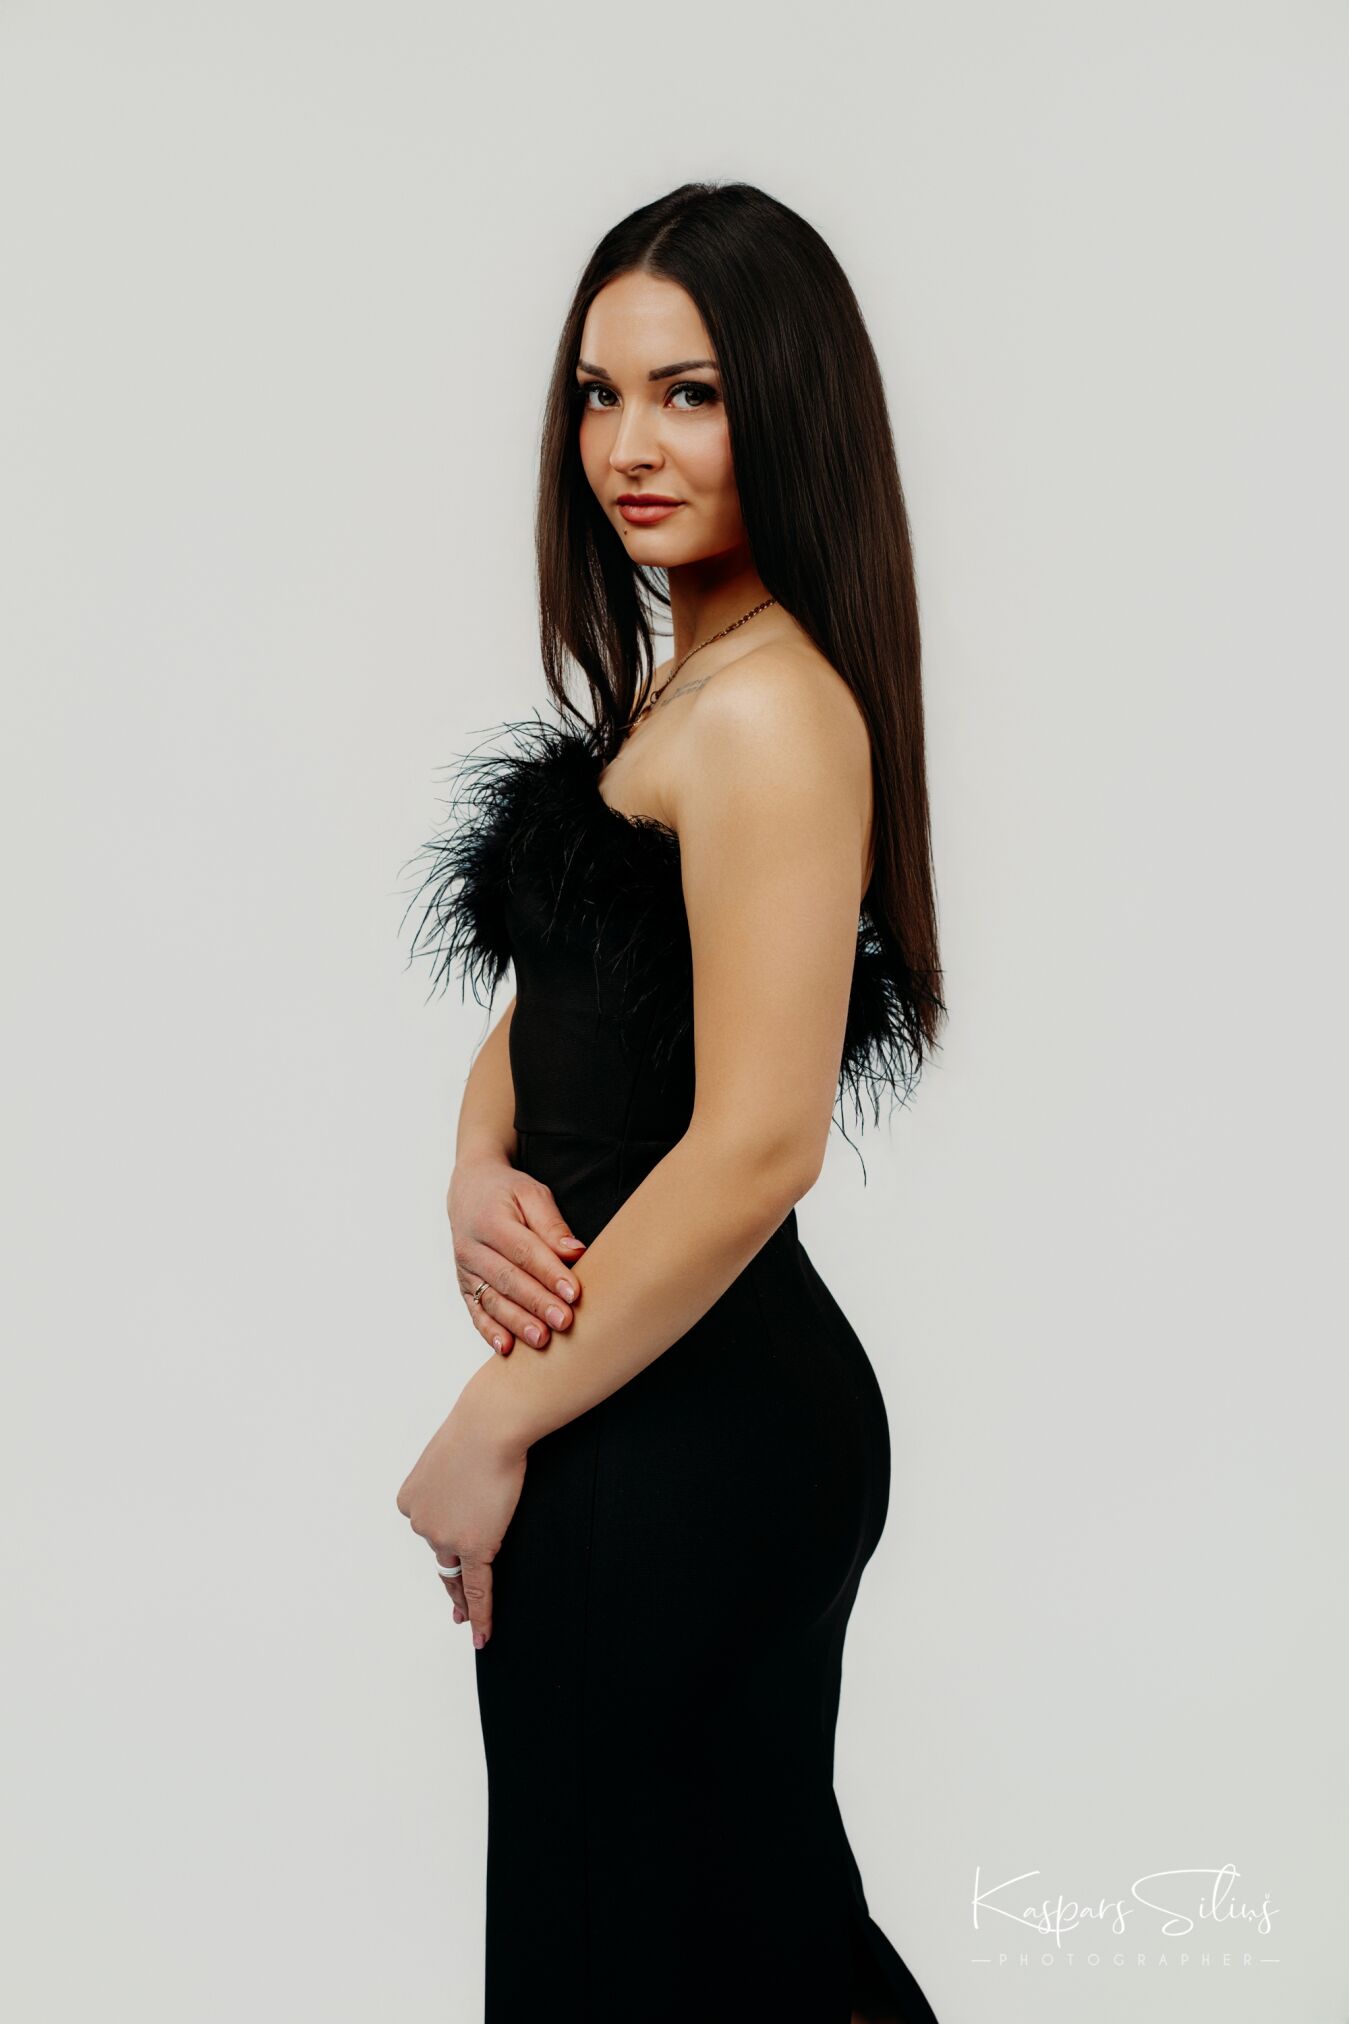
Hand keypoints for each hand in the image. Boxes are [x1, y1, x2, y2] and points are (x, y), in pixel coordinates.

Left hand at [396, 1399, 524, 1648]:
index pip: (429, 1529)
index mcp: (409, 1502)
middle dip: (450, 1579)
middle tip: (456, 1611)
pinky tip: (480, 1633)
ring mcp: (445, 1538)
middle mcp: (420, 1524)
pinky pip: (477, 1587)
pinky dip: (479, 1613)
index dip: (443, 1541)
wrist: (490, 1426)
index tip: (448, 1561)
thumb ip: (449, 1482)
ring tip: (469, 1618)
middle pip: (442, 1551)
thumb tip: (463, 1490)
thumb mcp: (447, 1457)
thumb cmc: (475, 1431)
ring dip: (464, 1594)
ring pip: (459, 1568)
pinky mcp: (474, 1546)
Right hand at [449, 1153, 585, 1356]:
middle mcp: (472, 1247)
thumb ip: (552, 1224)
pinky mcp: (464, 1287)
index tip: (574, 1293)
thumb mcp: (532, 1194)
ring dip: (517, 1322)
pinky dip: (489, 1331)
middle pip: (508, 1279)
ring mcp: (465, 1270)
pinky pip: (476, 1312)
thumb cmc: (507, 1193)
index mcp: (491, 1220)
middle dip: (537, 1303)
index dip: (549, 1273)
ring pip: (492, 1300)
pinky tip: (506, 1347)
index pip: (524, 1251)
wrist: (469, 1191)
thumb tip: (575, 1253)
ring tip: (541, 1339)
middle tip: (563, 1322)